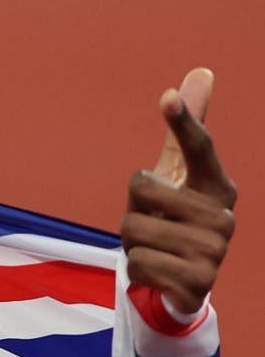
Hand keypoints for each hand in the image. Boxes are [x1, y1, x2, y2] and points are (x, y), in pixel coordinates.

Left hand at [122, 67, 237, 317]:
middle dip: (133, 209)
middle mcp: (223, 216)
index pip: (198, 149)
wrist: (181, 284)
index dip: (183, 123)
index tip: (168, 98)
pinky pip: (137, 262)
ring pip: (133, 228)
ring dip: (132, 242)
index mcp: (218, 187)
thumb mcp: (177, 178)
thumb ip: (184, 133)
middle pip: (141, 189)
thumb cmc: (174, 221)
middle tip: (154, 226)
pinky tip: (157, 273)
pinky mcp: (197, 283)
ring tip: (156, 250)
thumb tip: (199, 72)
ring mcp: (214, 251)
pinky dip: (136, 269)